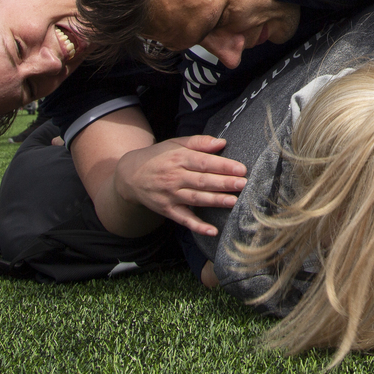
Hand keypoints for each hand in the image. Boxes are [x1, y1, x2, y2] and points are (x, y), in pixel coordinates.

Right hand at [116, 135, 248, 235]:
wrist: (130, 175)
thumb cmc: (159, 157)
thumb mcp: (175, 144)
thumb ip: (199, 142)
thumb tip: (222, 142)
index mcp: (178, 158)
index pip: (204, 162)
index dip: (223, 166)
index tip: (241, 169)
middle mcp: (174, 177)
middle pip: (202, 181)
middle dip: (224, 183)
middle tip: (243, 184)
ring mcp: (170, 195)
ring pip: (196, 199)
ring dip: (215, 201)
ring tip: (233, 201)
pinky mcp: (167, 210)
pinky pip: (184, 219)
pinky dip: (198, 226)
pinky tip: (212, 231)